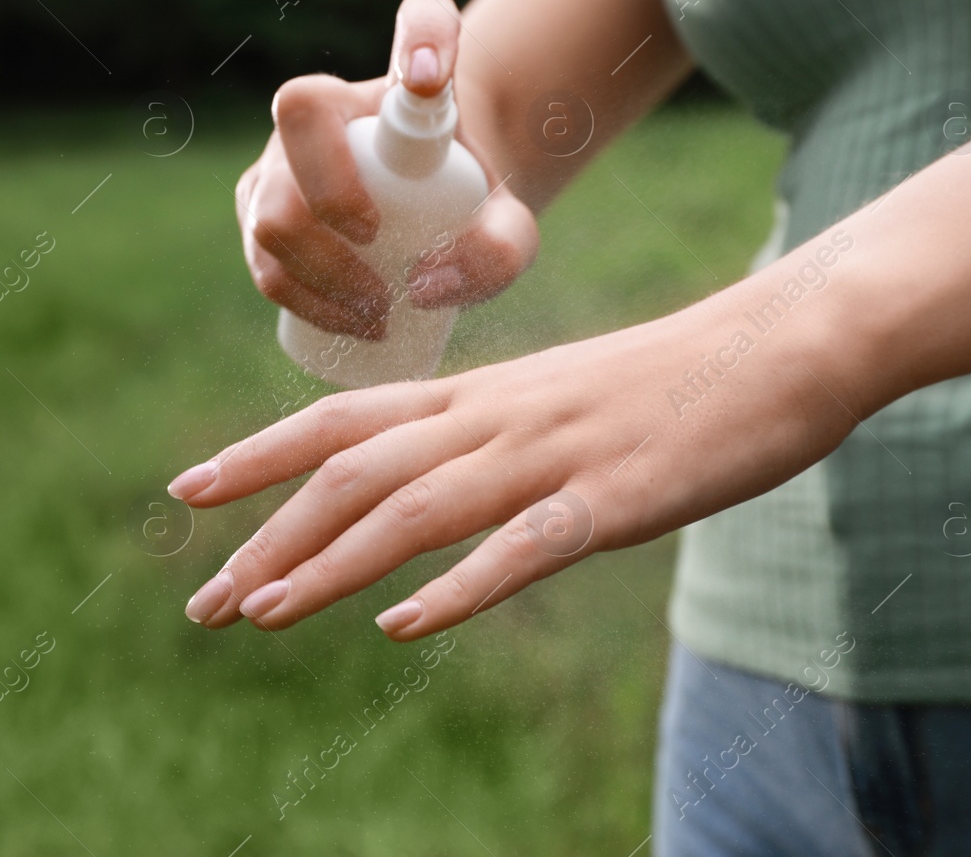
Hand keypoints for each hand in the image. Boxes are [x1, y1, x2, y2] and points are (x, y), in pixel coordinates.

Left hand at [169, 274, 858, 639]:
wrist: (781, 345)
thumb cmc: (672, 380)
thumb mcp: (558, 400)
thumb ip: (490, 436)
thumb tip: (435, 483)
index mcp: (480, 395)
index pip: (342, 417)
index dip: (260, 454)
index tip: (189, 492)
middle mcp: (495, 417)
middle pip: (355, 470)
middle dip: (268, 535)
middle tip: (204, 601)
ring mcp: (551, 455)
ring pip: (415, 507)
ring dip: (330, 563)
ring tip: (262, 612)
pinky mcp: (614, 498)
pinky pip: (523, 546)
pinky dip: (458, 587)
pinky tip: (403, 625)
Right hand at [234, 0, 538, 340]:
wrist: (431, 212)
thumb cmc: (468, 204)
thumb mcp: (508, 223)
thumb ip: (500, 248)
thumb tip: (420, 288)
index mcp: (395, 82)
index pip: (418, 20)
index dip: (423, 37)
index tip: (433, 81)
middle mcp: (319, 110)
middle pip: (299, 125)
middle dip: (337, 205)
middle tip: (396, 266)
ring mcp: (277, 162)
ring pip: (268, 212)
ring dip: (320, 277)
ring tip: (380, 315)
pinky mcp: (258, 214)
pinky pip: (261, 259)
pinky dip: (303, 301)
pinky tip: (348, 325)